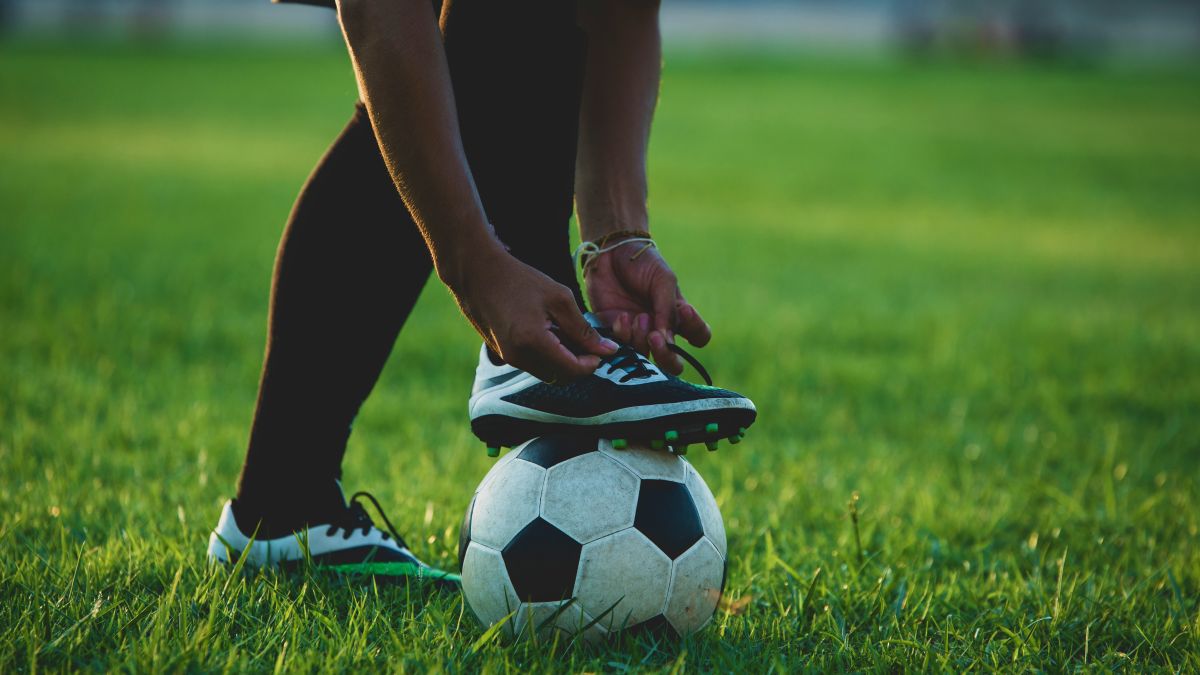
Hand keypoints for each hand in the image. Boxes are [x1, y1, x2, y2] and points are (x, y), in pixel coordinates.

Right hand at [444, 246, 617, 382]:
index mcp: (533, 342)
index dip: (592, 364)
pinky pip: (533, 364)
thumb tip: (608, 350)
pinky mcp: (502, 354)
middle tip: (587, 341)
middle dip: (579, 364)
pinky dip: (547, 355)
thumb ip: (583, 329)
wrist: (476, 273)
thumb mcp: (559, 298)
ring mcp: (507, 358)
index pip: (572, 371)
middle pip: (560, 377)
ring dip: (563, 360)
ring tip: (567, 332)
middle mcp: (518, 357)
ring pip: (547, 373)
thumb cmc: (519, 280)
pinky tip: (549, 331)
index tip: (601, 349)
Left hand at [584, 240, 710, 374]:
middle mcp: (660, 330)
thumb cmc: (643, 263)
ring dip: (642, 340)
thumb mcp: (663, 280)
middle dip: (666, 355)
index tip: (685, 311)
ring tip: (638, 317)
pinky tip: (620, 317)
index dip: (696, 331)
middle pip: (672, 363)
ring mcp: (637, 334)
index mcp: (679, 315)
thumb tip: (667, 340)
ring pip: (645, 357)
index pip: (699, 336)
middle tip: (655, 337)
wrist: (610, 252)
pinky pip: (620, 347)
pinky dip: (622, 335)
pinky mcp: (613, 333)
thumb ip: (667, 309)